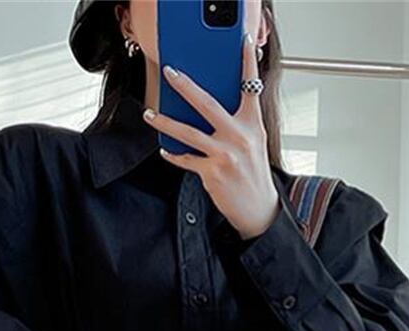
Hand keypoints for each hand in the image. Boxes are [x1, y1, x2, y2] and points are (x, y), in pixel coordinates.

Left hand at [142, 32, 279, 239]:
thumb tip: (212, 109)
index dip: (247, 63)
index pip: (250, 87)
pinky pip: (186, 159)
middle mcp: (239, 135)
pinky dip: (174, 155)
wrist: (258, 207)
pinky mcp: (212, 172)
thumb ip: (239, 123)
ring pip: (188, 132)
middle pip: (207, 104)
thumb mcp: (254, 142)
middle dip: (185, 86)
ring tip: (150, 115)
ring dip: (165, 123)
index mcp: (252, 124)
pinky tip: (164, 150)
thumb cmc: (254, 174)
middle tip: (170, 73)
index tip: (243, 43)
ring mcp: (225, 154)